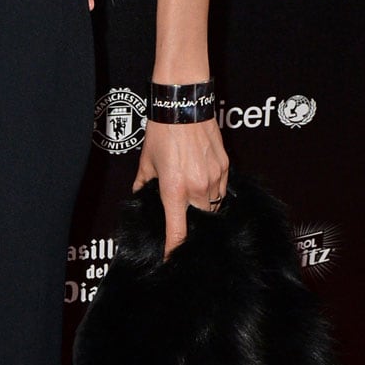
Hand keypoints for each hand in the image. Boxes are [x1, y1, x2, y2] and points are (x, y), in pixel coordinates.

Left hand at [132, 117, 228, 256]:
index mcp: (174, 190)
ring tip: (192, 193)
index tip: (171, 260)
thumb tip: (139, 195)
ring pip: (213, 205)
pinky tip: (202, 180)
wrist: (183, 104)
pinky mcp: (225, 166)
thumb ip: (143, 183)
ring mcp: (215, 177)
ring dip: (204, 205)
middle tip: (184, 217)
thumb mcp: (146, 161)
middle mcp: (197, 187)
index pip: (178, 231)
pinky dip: (213, 189)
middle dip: (193, 223)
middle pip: (200, 221)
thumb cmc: (162, 131)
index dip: (174, 249)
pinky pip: (222, 188)